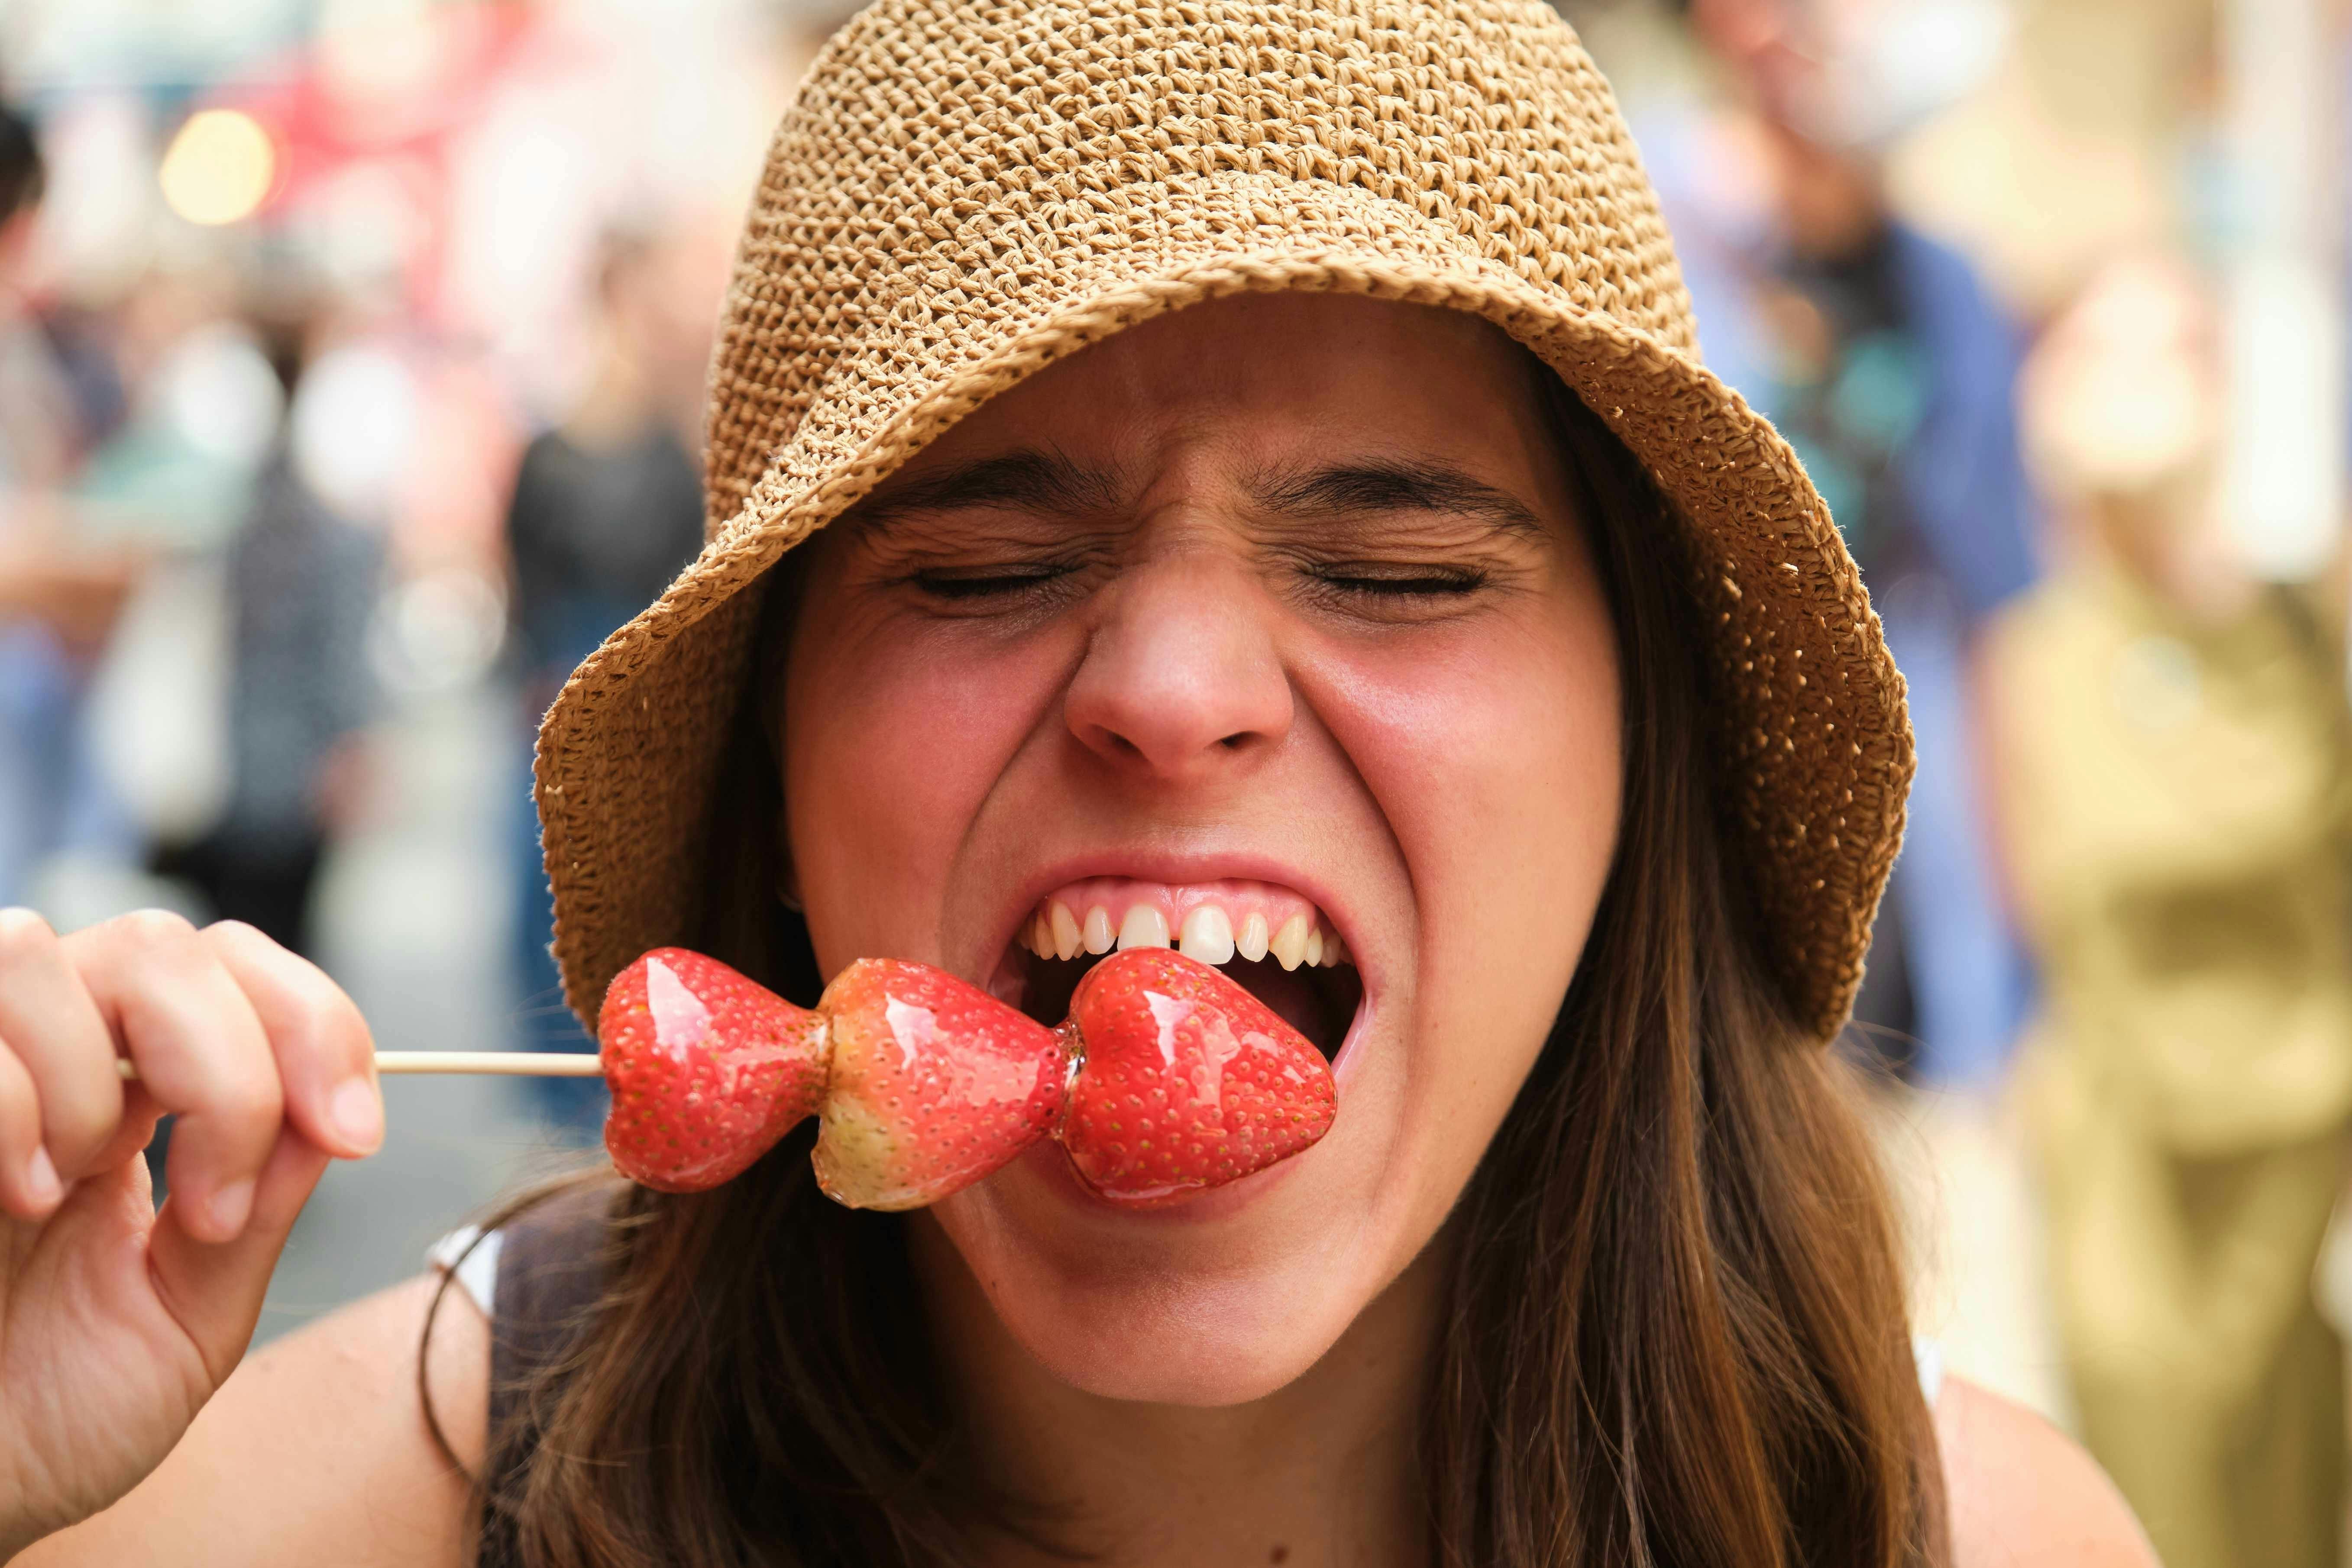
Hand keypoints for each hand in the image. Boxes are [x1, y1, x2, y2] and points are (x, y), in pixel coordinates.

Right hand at [0, 909, 381, 1557]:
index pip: (234, 968)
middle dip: (227, 1068)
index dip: (315, 1024)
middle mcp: (49, 1056)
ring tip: (73, 1196)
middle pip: (161, 944)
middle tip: (216, 1209)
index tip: (355, 1134)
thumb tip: (338, 1107)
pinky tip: (20, 1200)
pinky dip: (17, 1108)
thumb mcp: (196, 1312)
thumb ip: (266, 1201)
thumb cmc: (52, 1416)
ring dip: (95, 1084)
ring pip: (41, 951)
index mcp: (132, 1090)